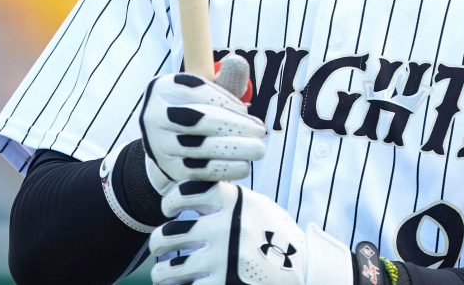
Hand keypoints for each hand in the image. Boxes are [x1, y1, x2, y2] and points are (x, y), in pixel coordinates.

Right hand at [140, 55, 266, 192]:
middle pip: (196, 119)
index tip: (247, 110)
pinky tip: (244, 166)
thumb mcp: (210, 92)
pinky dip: (223, 169)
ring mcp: (158, 144)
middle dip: (233, 125)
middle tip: (260, 130)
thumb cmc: (200, 109)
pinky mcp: (168, 169)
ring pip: (198, 147)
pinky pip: (197, 170)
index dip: (225, 99)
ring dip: (232, 149)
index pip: (196, 90)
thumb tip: (238, 61)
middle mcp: (153, 115)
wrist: (175, 143)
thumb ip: (226, 78)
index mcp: (162, 87)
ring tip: (258, 149)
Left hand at [149, 181, 351, 284]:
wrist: (305, 271)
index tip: (169, 210)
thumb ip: (229, 199)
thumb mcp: (258, 207)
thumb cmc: (279, 237)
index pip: (185, 192)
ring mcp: (223, 260)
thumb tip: (193, 192)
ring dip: (163, 272)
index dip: (170, 201)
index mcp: (233, 202)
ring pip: (170, 269)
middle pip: (170, 234)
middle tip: (160, 244)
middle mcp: (225, 228)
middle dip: (159, 241)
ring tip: (164, 272)